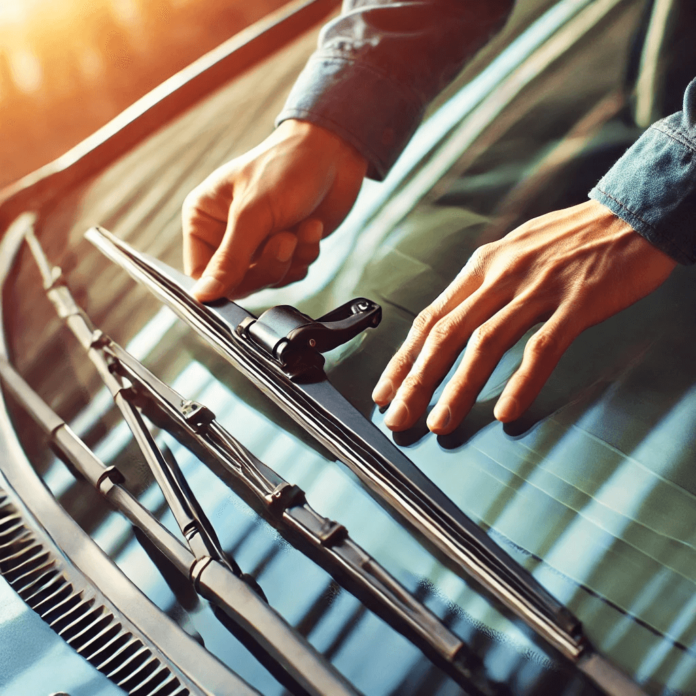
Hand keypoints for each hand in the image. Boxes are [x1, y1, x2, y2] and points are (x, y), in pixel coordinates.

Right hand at [182, 119, 367, 299]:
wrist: (334, 152)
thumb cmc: (286, 167)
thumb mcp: (253, 213)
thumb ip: (230, 258)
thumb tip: (204, 295)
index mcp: (204, 218)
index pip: (200, 273)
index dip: (222, 285)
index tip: (244, 282)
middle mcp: (226, 234)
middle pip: (238, 283)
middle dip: (269, 266)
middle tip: (286, 240)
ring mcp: (258, 243)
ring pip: (269, 280)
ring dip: (291, 259)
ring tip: (302, 227)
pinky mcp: (286, 248)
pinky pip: (293, 273)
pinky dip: (306, 254)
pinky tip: (313, 227)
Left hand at [372, 200, 676, 432]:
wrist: (632, 211)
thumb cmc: (571, 237)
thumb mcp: (514, 252)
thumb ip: (484, 286)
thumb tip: (454, 321)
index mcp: (483, 266)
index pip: (430, 318)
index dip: (404, 358)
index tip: (386, 390)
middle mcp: (501, 275)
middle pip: (446, 334)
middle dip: (417, 381)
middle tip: (399, 417)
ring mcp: (538, 288)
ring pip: (485, 344)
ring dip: (458, 388)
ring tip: (438, 422)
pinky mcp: (576, 302)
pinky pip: (542, 347)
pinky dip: (521, 382)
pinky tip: (506, 410)